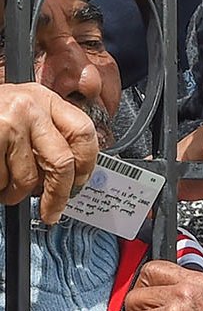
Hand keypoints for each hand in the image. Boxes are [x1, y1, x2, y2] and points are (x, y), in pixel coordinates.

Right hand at [0, 83, 97, 222]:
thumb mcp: (25, 113)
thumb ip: (49, 134)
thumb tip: (72, 174)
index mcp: (46, 100)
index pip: (83, 134)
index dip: (86, 164)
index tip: (78, 183)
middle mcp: (30, 107)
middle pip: (62, 162)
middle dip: (57, 195)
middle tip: (51, 211)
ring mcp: (8, 122)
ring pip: (27, 177)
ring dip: (16, 193)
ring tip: (7, 188)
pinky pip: (2, 179)